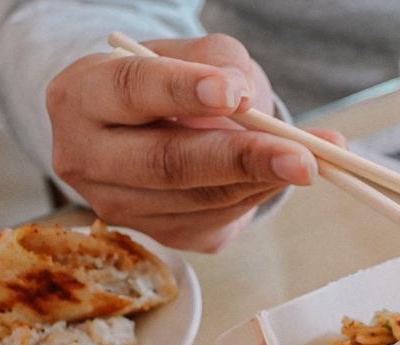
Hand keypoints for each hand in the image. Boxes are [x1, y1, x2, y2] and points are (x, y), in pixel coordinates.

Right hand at [46, 34, 344, 251]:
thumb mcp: (188, 55)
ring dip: (266, 180)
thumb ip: (215, 61)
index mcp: (81, 97)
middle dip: (242, 159)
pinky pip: (220, 218)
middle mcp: (87, 159)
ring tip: (318, 158)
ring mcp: (122, 206)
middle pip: (167, 163)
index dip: (183, 91)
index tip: (233, 93)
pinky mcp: (162, 235)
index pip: (131, 90)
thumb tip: (243, 98)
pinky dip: (261, 194)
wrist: (152, 129)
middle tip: (302, 156)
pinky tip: (287, 174)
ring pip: (202, 199)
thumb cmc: (169, 84)